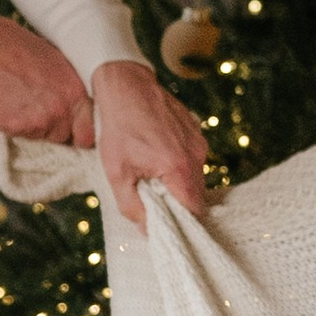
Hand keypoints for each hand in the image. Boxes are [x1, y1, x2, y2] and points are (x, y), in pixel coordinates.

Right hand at [0, 14, 91, 147]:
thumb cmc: (27, 51)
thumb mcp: (64, 66)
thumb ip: (75, 94)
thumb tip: (84, 114)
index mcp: (75, 95)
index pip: (87, 136)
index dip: (80, 135)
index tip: (74, 133)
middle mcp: (58, 111)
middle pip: (62, 137)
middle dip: (54, 128)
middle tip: (40, 107)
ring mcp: (35, 122)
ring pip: (39, 137)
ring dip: (33, 126)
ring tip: (23, 100)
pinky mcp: (13, 127)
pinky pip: (18, 135)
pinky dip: (14, 124)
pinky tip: (11, 103)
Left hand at [91, 57, 210, 229]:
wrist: (125, 85)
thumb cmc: (118, 128)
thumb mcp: (116, 173)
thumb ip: (132, 207)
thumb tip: (147, 230)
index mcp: (178, 167)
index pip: (195, 210)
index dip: (183, 223)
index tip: (168, 226)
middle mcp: (195, 154)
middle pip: (197, 195)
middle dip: (178, 203)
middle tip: (154, 200)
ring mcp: (198, 140)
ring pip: (194, 176)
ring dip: (177, 182)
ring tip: (152, 173)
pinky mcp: (195, 130)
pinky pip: (192, 157)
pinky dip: (178, 164)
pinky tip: (156, 155)